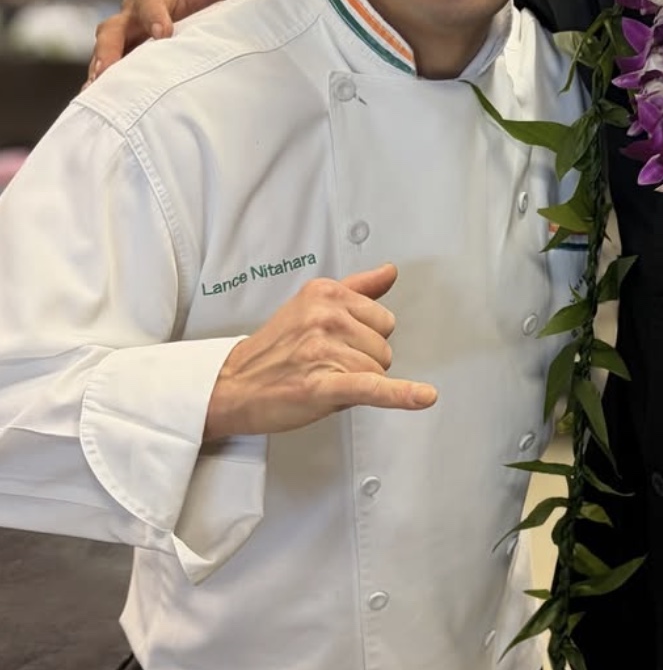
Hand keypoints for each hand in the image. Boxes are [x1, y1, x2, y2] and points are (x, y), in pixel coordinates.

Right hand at [88, 0, 260, 81]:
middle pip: (114, 26)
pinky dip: (111, 83)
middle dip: (110, 47)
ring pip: (109, 49)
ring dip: (103, 69)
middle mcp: (138, 10)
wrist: (228, 4)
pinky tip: (108, 101)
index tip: (163, 33)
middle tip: (109, 69)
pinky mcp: (136, 54)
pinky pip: (118, 68)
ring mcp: (133, 34)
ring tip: (100, 90)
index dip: (152, 14)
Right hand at [204, 264, 436, 438]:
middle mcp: (325, 317)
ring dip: (355, 382)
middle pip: (384, 346)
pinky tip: (423, 397)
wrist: (232, 385)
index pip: (383, 319)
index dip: (365, 339)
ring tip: (320, 379)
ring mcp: (324, 350)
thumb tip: (390, 271)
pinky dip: (401, 395)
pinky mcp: (324, 384)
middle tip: (324, 365)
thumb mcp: (310, 306)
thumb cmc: (275, 350)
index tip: (336, 344)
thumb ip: (357, 289)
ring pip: (378, 371)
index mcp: (325, 293)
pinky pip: (373, 387)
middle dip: (361, 361)